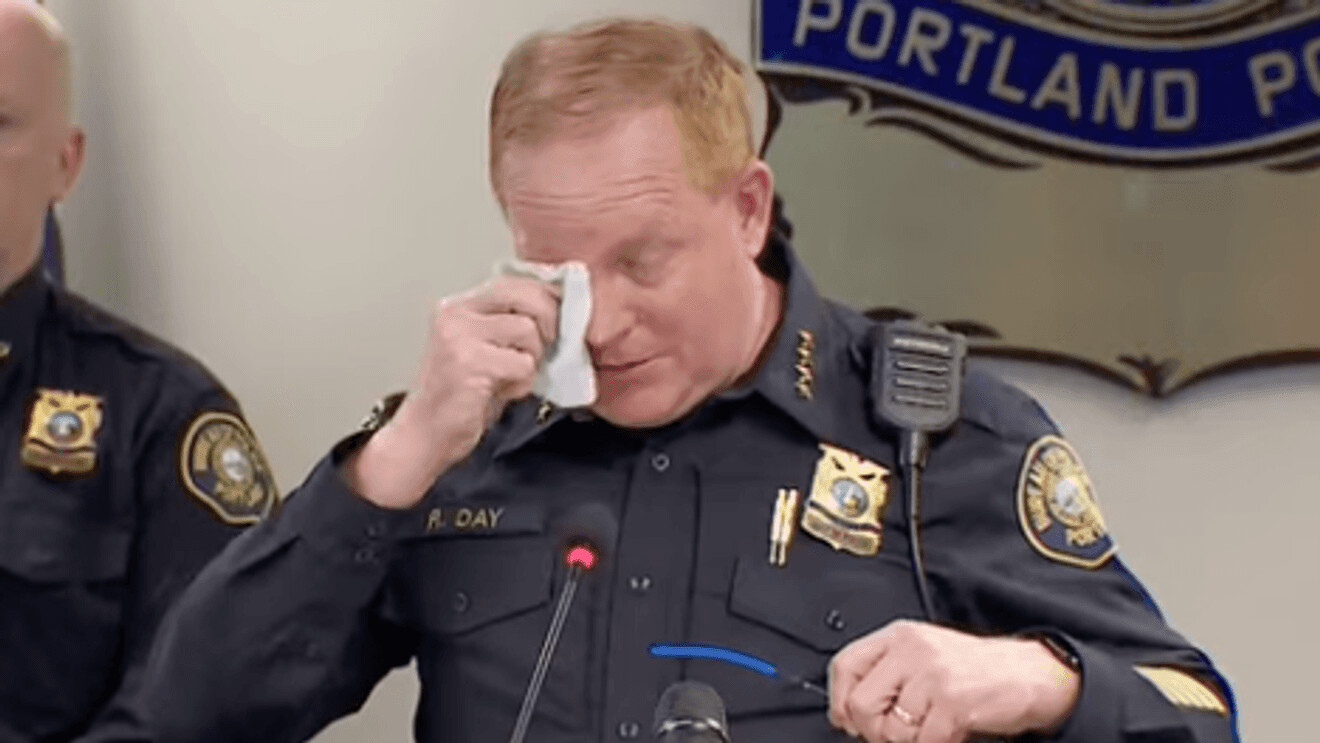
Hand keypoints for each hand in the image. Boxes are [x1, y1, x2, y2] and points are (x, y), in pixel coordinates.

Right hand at [347, 276, 558, 508]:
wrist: (427, 433)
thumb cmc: (460, 396)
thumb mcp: (484, 348)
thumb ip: (510, 323)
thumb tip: (557, 305)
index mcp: (459, 305)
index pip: (515, 282)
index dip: (545, 298)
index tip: (559, 317)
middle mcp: (456, 313)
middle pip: (526, 296)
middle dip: (548, 323)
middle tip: (542, 350)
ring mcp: (459, 335)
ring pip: (528, 331)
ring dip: (531, 360)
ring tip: (509, 378)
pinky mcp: (469, 361)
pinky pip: (523, 363)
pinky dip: (522, 383)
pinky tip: (501, 392)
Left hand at [827, 621, 1079, 742]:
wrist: (1030, 673)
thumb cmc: (976, 669)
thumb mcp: (924, 656)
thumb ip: (887, 674)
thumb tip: (847, 712)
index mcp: (899, 636)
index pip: (845, 665)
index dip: (840, 701)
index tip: (848, 719)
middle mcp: (912, 650)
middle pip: (860, 703)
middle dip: (874, 729)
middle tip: (898, 731)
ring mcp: (933, 675)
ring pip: (890, 729)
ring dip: (908, 740)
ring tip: (930, 726)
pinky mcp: (954, 703)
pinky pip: (923, 742)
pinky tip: (950, 730)